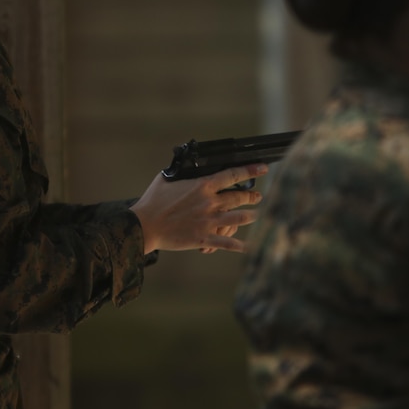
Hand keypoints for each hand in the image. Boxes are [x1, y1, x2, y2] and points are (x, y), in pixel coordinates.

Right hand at [129, 164, 266, 253]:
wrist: (145, 225)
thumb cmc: (153, 201)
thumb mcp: (166, 179)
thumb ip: (178, 171)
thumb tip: (181, 162)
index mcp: (202, 186)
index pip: (232, 175)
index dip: (250, 170)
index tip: (263, 168)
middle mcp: (209, 203)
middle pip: (239, 197)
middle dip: (252, 196)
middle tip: (258, 196)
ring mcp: (208, 221)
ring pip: (237, 218)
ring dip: (249, 216)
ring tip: (255, 215)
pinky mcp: (203, 238)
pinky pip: (225, 243)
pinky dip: (238, 245)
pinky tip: (247, 246)